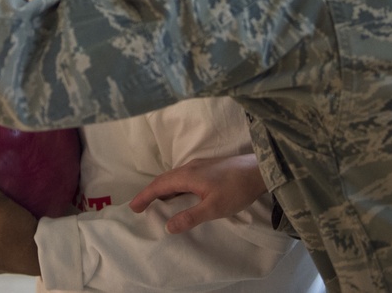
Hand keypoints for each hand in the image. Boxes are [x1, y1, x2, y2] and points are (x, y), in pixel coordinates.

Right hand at [128, 154, 266, 233]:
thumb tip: (168, 226)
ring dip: (162, 189)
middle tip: (140, 206)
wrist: (259, 169)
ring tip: (157, 202)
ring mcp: (199, 166)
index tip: (133, 207)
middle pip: (164, 180)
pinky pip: (183, 177)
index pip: (159, 186)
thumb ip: (190, 217)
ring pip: (174, 178)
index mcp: (186, 176)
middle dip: (150, 192)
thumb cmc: (236, 189)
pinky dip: (174, 187)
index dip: (144, 196)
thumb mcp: (213, 208)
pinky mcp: (208, 168)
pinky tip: (180, 194)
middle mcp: (189, 168)